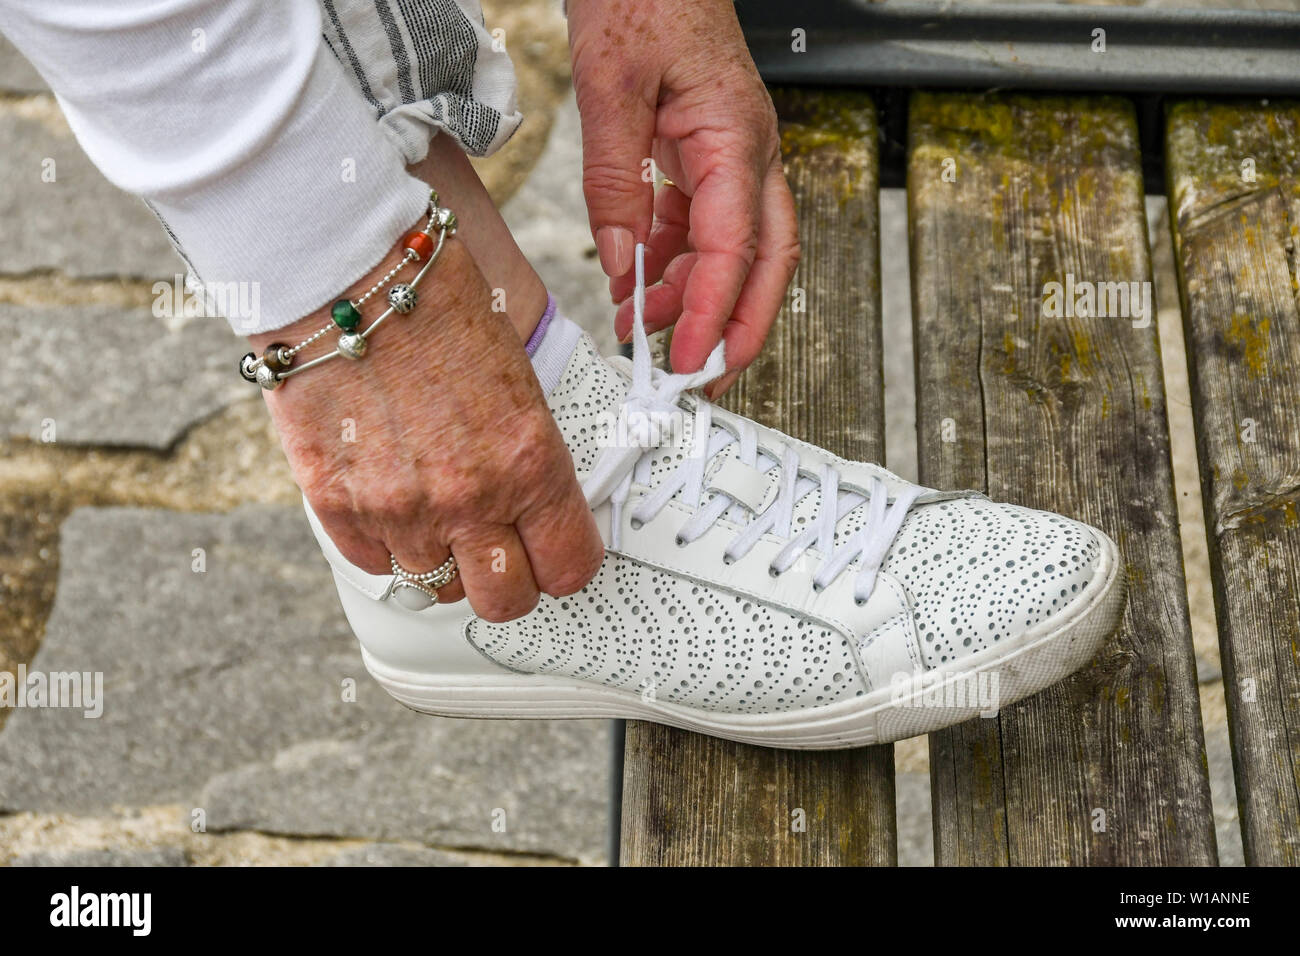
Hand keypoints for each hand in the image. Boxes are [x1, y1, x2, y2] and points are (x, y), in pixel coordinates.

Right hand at [249, 234, 604, 620]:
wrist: (347, 272)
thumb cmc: (438, 308)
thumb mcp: (519, 382)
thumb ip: (529, 458)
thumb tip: (539, 512)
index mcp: (530, 461)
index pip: (569, 568)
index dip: (563, 563)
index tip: (553, 551)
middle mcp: (469, 498)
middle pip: (505, 602)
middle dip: (507, 582)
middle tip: (497, 548)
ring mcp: (399, 509)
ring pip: (435, 585)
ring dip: (439, 555)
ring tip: (432, 502)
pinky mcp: (337, 507)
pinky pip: (375, 563)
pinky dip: (385, 541)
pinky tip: (387, 492)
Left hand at [567, 0, 798, 397]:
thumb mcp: (611, 87)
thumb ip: (615, 179)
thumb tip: (619, 258)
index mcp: (736, 139)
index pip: (735, 248)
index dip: (713, 312)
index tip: (687, 359)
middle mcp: (748, 155)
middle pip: (765, 263)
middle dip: (739, 328)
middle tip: (700, 376)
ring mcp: (732, 158)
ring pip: (734, 251)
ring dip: (695, 297)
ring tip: (642, 325)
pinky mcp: (707, 156)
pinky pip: (702, 226)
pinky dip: (674, 263)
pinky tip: (638, 280)